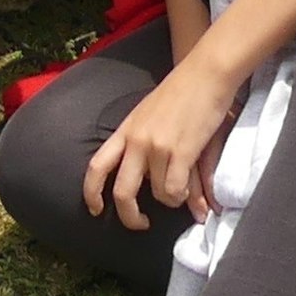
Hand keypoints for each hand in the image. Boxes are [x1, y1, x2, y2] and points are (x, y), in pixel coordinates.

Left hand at [85, 60, 236, 231]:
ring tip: (181, 188)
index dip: (91, 193)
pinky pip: (175, 190)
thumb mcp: (152, 116)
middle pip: (122, 192)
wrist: (205, 73)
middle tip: (141, 223)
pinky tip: (188, 187)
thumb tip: (148, 178)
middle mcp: (137, 140)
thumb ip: (148, 149)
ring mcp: (157, 147)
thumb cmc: (181, 92)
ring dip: (170, 199)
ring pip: (157, 194)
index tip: (95, 209)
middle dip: (129, 217)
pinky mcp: (180, 151)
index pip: (97, 166)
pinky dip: (182, 196)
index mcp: (125, 130)